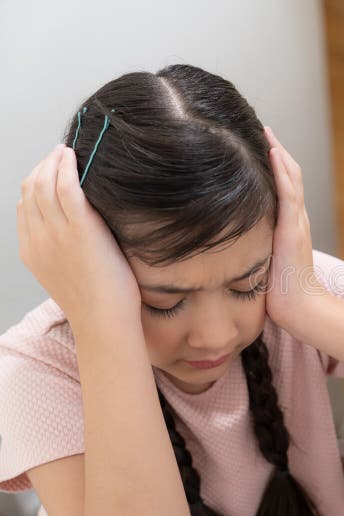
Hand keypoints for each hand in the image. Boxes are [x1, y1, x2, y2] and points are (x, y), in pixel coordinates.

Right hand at [17, 145, 140, 333]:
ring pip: (45, 184)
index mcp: (30, 251)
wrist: (104, 321)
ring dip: (54, 162)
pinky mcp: (79, 228)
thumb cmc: (98, 303)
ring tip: (67, 151)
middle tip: (59, 154)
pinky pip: (66, 187)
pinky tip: (74, 156)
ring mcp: (56, 232)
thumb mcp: (67, 275)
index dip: (35, 183)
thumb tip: (77, 233)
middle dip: (42, 167)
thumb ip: (63, 251)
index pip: (24, 206)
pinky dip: (67, 167)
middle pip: (30, 189)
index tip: (49, 171)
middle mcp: (37, 238)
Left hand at [263, 128, 325, 330]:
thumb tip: (235, 245)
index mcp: (290, 226)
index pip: (285, 188)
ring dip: (279, 153)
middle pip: (290, 176)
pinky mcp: (292, 229)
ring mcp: (297, 222)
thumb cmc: (281, 293)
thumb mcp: (265, 263)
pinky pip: (288, 193)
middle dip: (277, 151)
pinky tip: (273, 152)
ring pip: (291, 178)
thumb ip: (257, 249)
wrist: (300, 308)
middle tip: (263, 129)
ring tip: (266, 132)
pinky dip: (282, 170)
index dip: (275, 166)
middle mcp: (297, 219)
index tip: (261, 147)